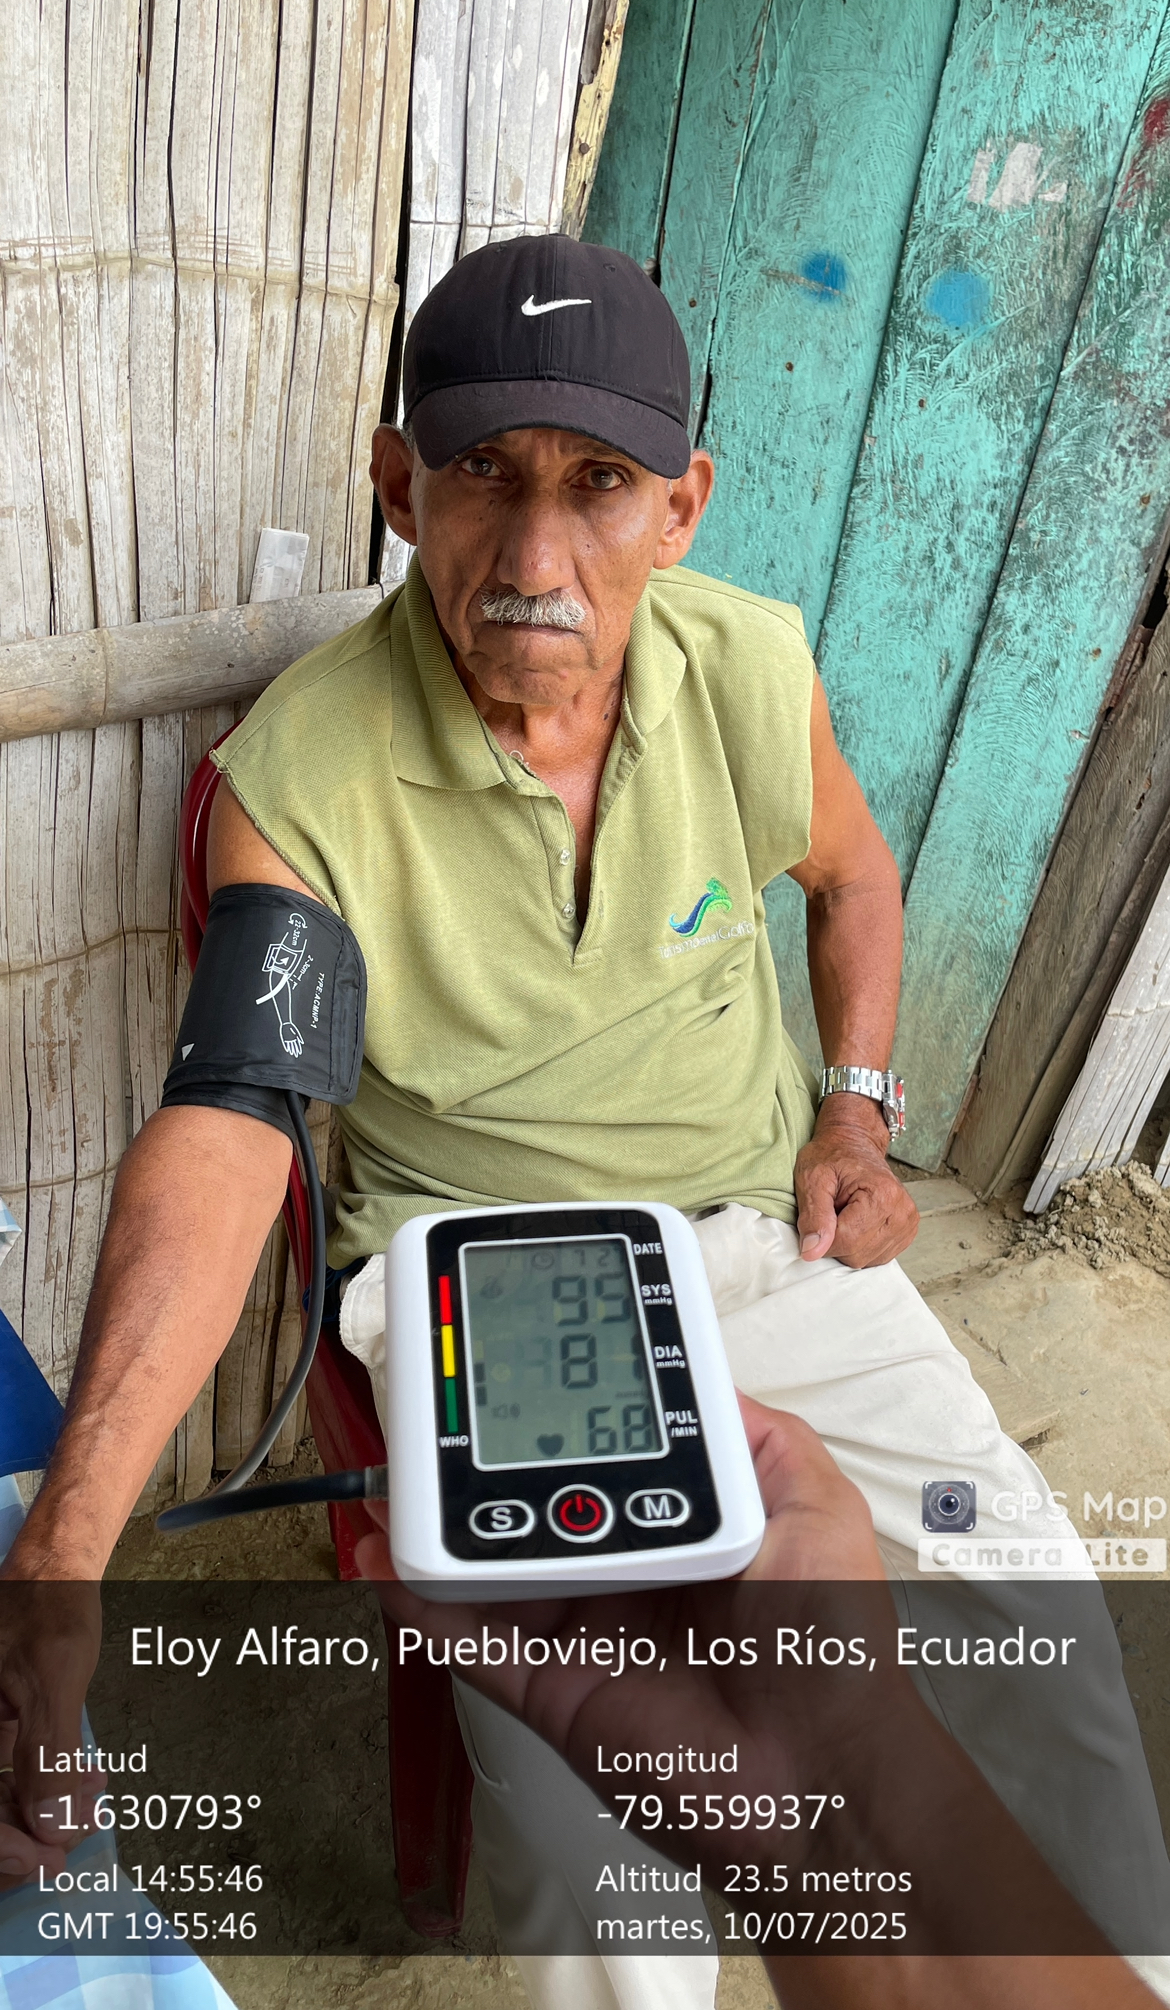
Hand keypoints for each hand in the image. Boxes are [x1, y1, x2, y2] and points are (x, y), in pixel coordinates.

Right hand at [0, 1577, 103, 1876]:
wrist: (52, 1564)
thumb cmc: (47, 1605)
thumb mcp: (52, 1678)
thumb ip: (47, 1753)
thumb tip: (50, 1828)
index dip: (0, 1845)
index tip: (45, 1858)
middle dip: (24, 1832)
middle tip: (73, 1840)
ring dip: (40, 1811)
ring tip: (90, 1808)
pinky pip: (7, 1770)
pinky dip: (44, 1783)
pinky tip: (86, 1782)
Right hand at [354, 1397, 901, 1898]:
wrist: (823, 1777)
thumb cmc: (834, 1651)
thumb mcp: (814, 1508)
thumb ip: (755, 1439)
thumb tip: (698, 1376)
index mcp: (683, 1528)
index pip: (605, 1460)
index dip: (561, 1421)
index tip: (518, 1373)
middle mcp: (626, 1574)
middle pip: (535, 1510)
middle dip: (480, 1469)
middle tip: (434, 1421)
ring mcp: (584, 1632)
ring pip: (492, 1571)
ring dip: (438, 1529)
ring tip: (396, 1483)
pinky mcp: (552, 1691)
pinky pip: (475, 1644)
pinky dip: (426, 1607)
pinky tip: (392, 1562)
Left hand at [794, 1098, 917, 1266]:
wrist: (854, 1143)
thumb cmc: (832, 1156)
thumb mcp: (812, 1179)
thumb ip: (813, 1217)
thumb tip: (812, 1252)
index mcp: (882, 1195)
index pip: (846, 1242)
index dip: (822, 1237)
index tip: (819, 1214)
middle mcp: (902, 1212)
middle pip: (856, 1255)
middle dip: (835, 1240)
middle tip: (832, 1210)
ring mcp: (907, 1224)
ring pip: (865, 1261)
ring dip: (848, 1243)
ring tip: (845, 1213)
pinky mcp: (906, 1233)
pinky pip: (875, 1258)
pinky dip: (860, 1246)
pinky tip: (856, 1222)